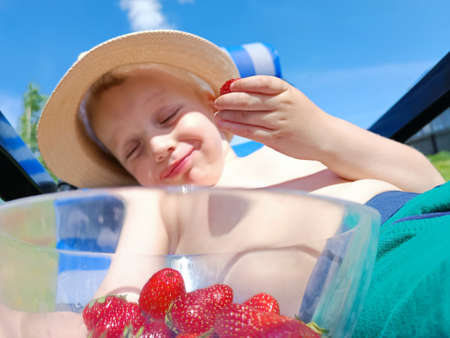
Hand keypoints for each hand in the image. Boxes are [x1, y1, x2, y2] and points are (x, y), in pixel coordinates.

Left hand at [213, 75, 330, 160]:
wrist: (325, 136)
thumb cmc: (303, 116)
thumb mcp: (292, 97)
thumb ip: (271, 94)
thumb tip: (239, 90)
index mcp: (287, 91)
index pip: (263, 83)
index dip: (245, 83)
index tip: (230, 84)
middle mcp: (283, 105)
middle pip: (251, 100)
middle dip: (230, 100)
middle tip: (216, 100)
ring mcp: (279, 123)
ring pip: (248, 117)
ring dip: (229, 115)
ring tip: (216, 114)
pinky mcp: (276, 139)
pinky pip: (251, 132)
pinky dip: (236, 128)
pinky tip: (225, 125)